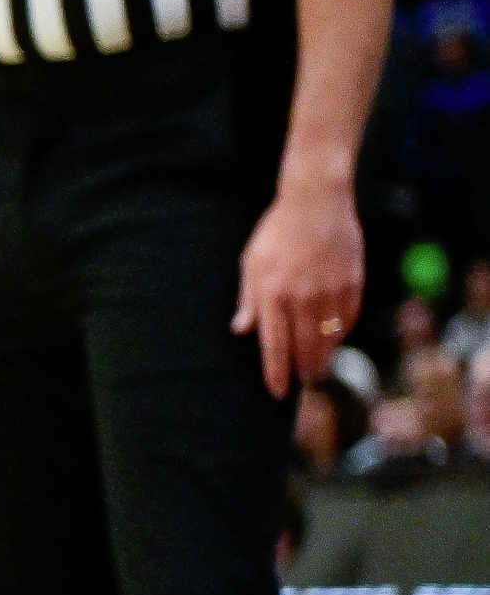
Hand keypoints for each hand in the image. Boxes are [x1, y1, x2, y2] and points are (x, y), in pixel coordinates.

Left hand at [233, 173, 364, 397]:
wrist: (316, 203)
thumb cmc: (277, 232)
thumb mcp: (252, 262)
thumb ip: (248, 298)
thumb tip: (241, 330)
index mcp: (272, 294)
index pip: (274, 345)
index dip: (276, 371)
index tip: (278, 391)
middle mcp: (302, 297)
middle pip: (305, 347)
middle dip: (304, 370)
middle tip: (304, 383)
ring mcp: (330, 291)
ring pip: (330, 336)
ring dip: (325, 357)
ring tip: (320, 369)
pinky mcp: (353, 282)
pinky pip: (349, 317)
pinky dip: (343, 332)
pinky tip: (337, 340)